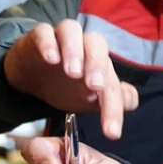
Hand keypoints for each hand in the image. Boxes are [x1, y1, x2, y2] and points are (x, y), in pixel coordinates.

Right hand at [3, 20, 138, 138]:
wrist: (31, 76)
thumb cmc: (65, 86)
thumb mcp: (87, 100)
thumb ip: (111, 101)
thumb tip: (131, 100)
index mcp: (99, 63)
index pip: (112, 81)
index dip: (114, 107)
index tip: (111, 132)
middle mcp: (83, 46)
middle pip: (96, 44)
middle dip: (98, 65)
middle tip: (95, 86)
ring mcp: (60, 38)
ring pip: (72, 30)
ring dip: (74, 50)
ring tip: (73, 72)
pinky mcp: (37, 36)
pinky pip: (43, 32)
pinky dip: (48, 43)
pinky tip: (50, 59)